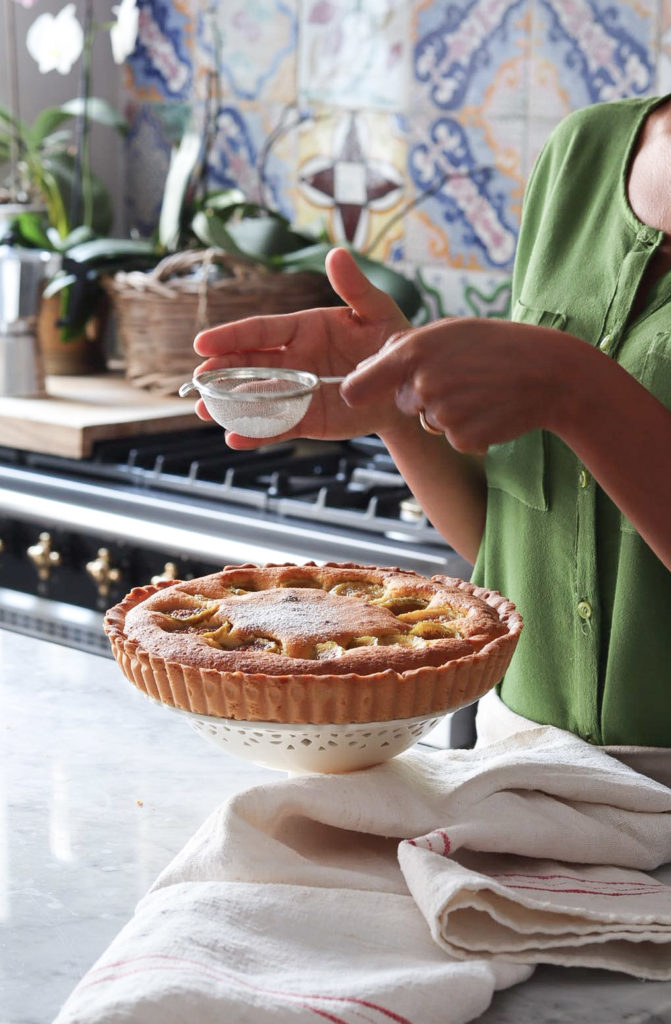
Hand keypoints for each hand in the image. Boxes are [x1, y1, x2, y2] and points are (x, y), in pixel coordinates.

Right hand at [191, 248, 409, 446]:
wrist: (405, 386)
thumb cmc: (391, 342)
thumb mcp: (377, 312)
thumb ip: (355, 288)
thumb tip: (336, 254)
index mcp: (302, 329)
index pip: (261, 332)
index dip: (231, 337)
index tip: (202, 343)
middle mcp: (292, 360)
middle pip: (248, 366)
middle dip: (221, 373)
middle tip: (198, 380)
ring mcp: (296, 392)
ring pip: (255, 397)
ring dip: (229, 405)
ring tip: (204, 411)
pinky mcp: (306, 420)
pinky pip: (277, 426)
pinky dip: (256, 434)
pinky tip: (234, 438)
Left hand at [341, 316, 573, 452]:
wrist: (550, 373)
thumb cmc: (497, 346)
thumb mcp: (448, 331)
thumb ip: (404, 348)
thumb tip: (364, 368)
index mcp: (412, 352)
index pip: (357, 387)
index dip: (358, 392)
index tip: (359, 394)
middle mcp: (422, 384)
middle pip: (403, 403)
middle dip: (423, 396)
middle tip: (461, 377)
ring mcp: (442, 414)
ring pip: (430, 422)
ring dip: (449, 412)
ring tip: (480, 390)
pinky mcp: (462, 438)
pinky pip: (453, 439)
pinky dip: (469, 429)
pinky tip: (490, 410)